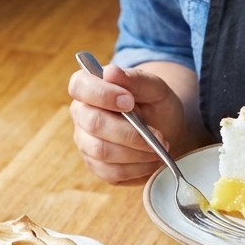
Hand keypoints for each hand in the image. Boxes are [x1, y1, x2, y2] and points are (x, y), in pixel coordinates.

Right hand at [68, 63, 187, 184]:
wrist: (165, 129)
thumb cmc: (155, 104)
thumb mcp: (155, 88)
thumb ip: (135, 79)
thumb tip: (111, 72)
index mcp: (89, 87)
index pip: (80, 86)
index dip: (102, 94)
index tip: (129, 101)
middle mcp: (81, 114)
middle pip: (93, 123)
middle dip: (129, 132)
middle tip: (158, 135)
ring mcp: (85, 142)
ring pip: (101, 151)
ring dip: (136, 152)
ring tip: (159, 148)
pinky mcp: (96, 165)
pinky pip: (111, 172)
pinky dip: (137, 168)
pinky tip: (152, 160)